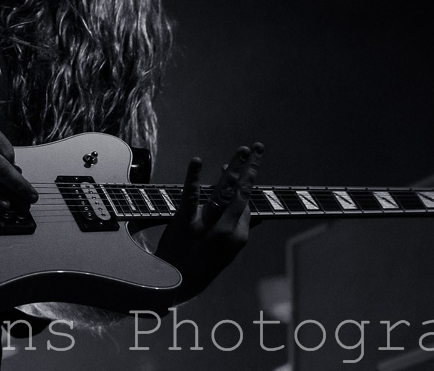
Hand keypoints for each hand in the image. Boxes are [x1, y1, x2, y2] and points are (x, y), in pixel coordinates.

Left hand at [155, 142, 262, 301]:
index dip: (245, 184)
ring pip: (224, 191)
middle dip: (251, 168)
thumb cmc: (200, 268)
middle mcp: (227, 231)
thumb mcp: (225, 253)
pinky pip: (191, 196)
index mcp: (239, 238)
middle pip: (242, 193)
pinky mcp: (184, 223)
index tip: (245, 167)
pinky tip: (198, 160)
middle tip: (258, 147)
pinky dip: (194, 177)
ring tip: (242, 150)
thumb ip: (237, 229)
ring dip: (234, 167)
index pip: (246, 204)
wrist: (175, 286)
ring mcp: (206, 226)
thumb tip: (250, 209)